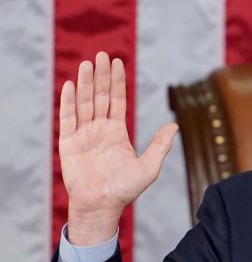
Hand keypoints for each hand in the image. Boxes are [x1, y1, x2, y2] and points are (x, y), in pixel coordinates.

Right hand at [59, 51, 177, 244]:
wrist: (103, 206)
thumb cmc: (125, 190)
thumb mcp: (149, 166)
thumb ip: (160, 145)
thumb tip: (174, 125)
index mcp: (117, 132)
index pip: (117, 100)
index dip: (117, 82)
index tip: (118, 62)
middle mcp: (99, 129)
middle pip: (100, 96)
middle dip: (101, 76)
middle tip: (102, 55)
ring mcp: (83, 135)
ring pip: (84, 103)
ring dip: (85, 83)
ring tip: (87, 63)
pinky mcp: (68, 143)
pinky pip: (67, 119)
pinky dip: (68, 102)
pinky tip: (70, 85)